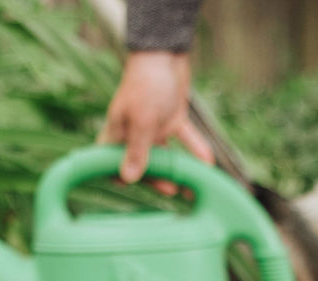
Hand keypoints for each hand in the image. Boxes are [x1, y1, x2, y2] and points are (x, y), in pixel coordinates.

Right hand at [99, 51, 214, 184]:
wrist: (166, 53)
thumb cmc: (147, 84)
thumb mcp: (142, 120)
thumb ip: (137, 150)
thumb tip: (128, 180)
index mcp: (117, 133)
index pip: (110, 163)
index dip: (117, 177)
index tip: (130, 190)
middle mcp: (133, 134)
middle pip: (142, 165)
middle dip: (156, 179)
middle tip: (172, 190)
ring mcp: (153, 128)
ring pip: (164, 155)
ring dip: (177, 170)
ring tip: (191, 187)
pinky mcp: (171, 119)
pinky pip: (183, 139)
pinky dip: (195, 149)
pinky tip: (207, 162)